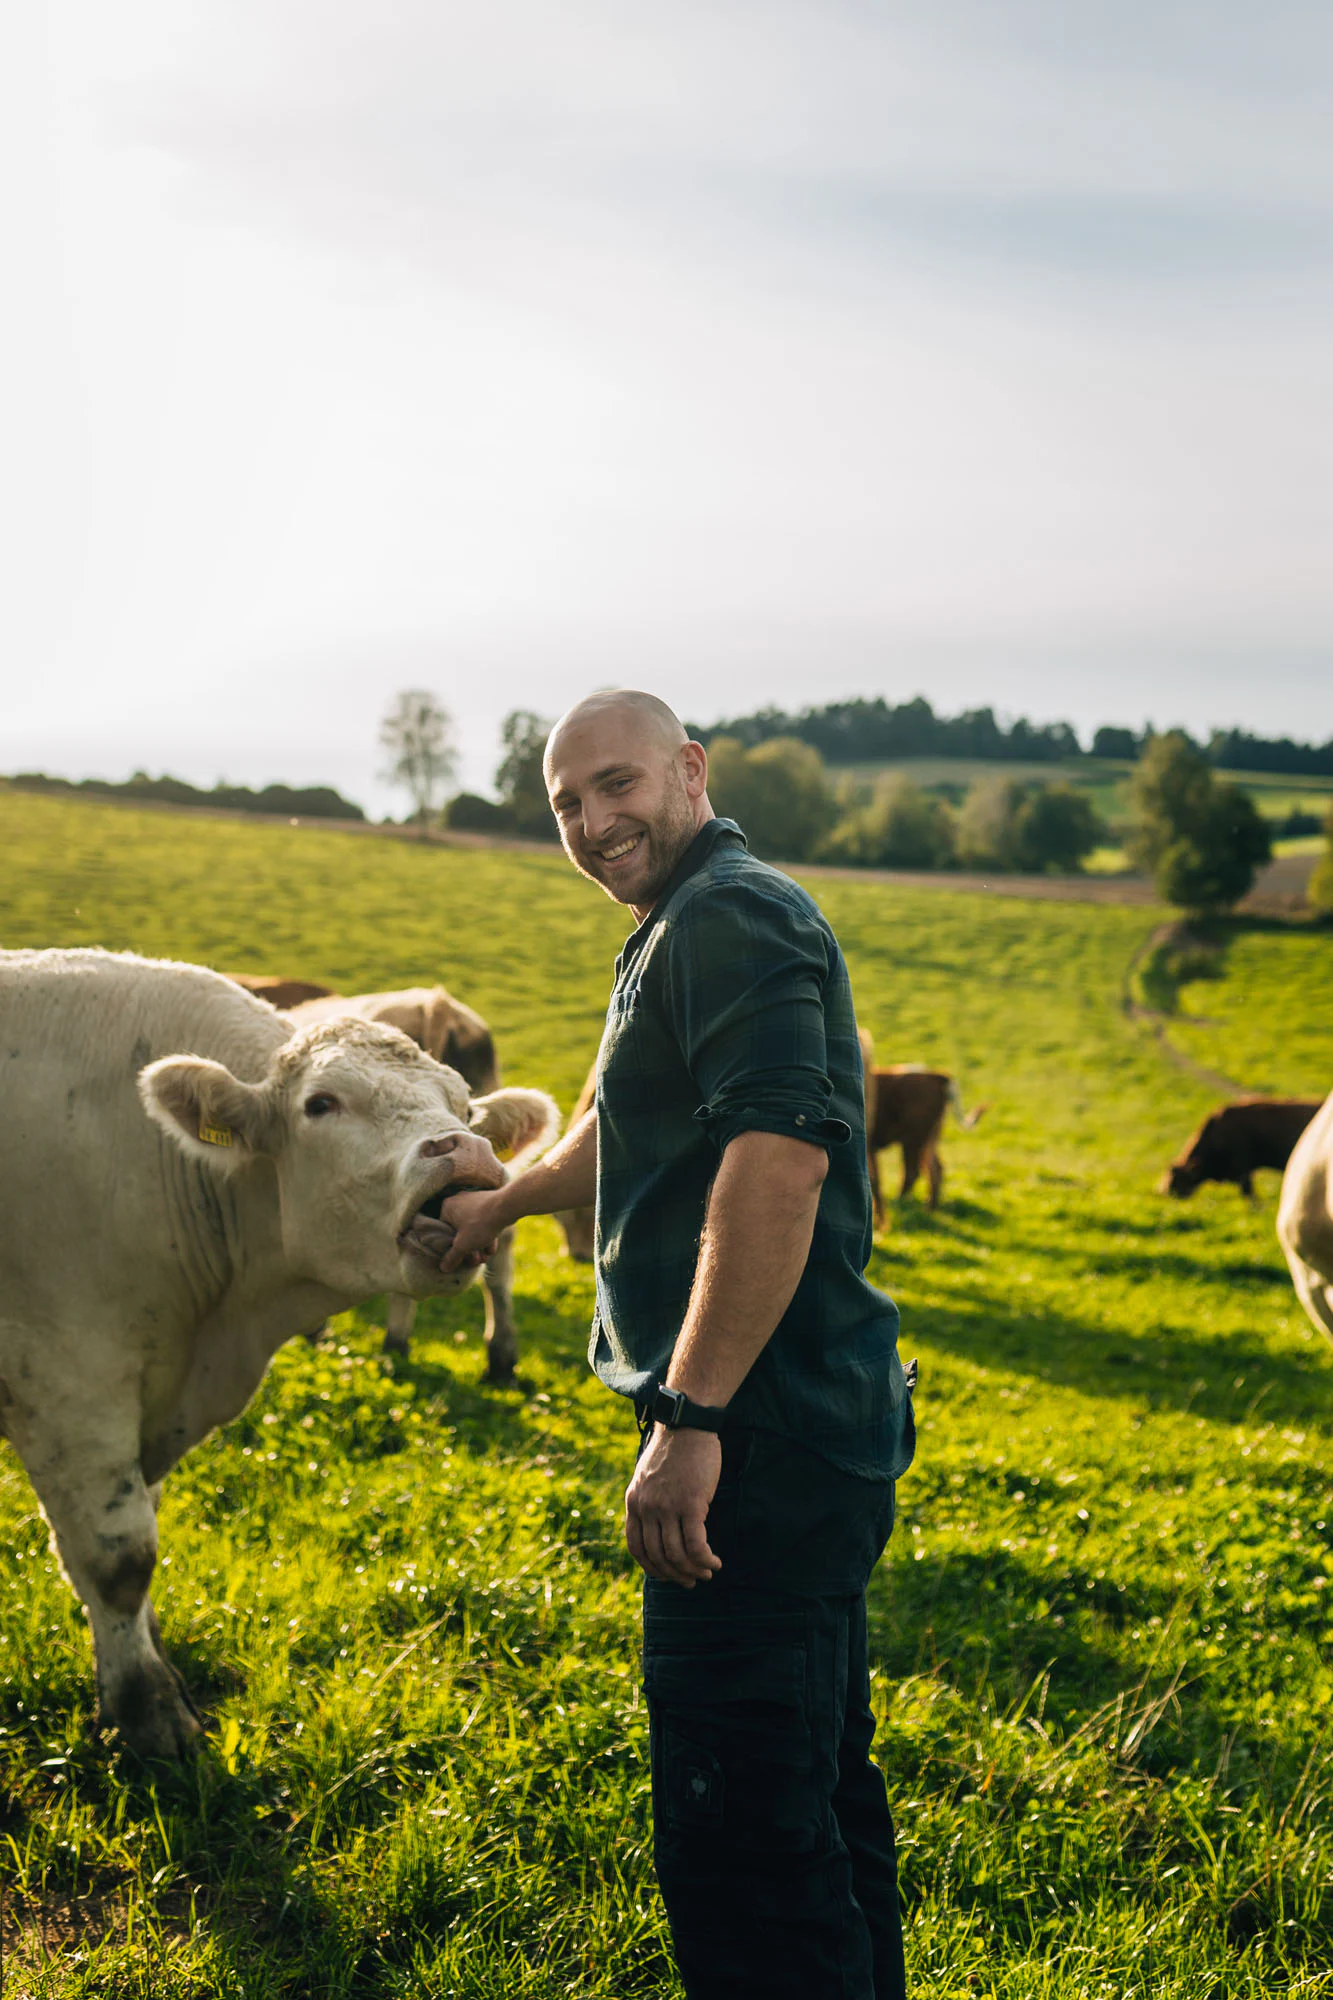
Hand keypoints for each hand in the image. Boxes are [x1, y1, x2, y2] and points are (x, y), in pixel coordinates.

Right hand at [435, 1187, 506, 1272]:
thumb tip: (444, 1267)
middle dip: (469, 1250)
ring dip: (478, 1246)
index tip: (460, 1259)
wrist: (506, 1207)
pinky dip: (487, 1235)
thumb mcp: (463, 1245)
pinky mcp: (488, 1203)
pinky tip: (491, 1250)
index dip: (452, 1248)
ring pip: (474, 1228)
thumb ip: (452, 1257)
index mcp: (447, 1207)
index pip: (444, 1232)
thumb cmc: (480, 1224)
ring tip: (484, 1259)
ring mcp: (474, 1201)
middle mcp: (459, 1201)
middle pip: (461, 1232)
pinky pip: (484, 1222)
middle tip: (475, 1262)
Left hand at [625, 1427, 722, 1586]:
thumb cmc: (674, 1448)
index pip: (636, 1548)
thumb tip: (657, 1527)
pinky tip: (715, 1562)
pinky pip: (696, 1545)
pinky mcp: (691, 1504)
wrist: (688, 1423)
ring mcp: (667, 1507)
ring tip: (708, 1572)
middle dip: (675, 1575)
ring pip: (677, 1555)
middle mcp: (647, 1508)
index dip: (652, 1568)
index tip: (668, 1575)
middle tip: (692, 1581)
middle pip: (657, 1556)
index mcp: (634, 1502)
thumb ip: (648, 1500)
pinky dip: (705, 1560)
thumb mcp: (648, 1475)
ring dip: (694, 1570)